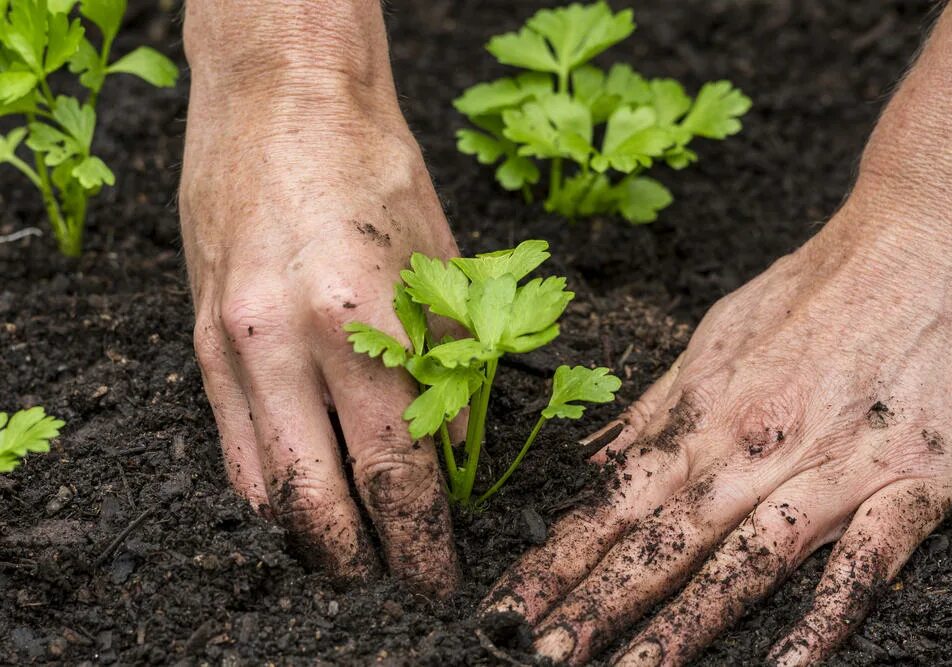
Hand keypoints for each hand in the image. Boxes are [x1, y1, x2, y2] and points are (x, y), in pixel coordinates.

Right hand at [179, 2, 459, 592]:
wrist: (280, 95)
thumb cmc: (376, 169)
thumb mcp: (442, 267)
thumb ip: (451, 371)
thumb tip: (455, 461)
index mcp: (360, 321)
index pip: (397, 472)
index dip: (420, 541)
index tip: (437, 578)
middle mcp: (282, 343)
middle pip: (320, 501)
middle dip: (362, 560)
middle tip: (393, 585)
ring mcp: (230, 343)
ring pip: (264, 487)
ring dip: (309, 536)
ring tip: (348, 556)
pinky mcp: (200, 336)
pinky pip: (229, 444)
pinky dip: (267, 490)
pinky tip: (298, 502)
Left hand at [482, 200, 951, 663]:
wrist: (923, 238)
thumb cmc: (812, 287)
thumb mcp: (713, 336)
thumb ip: (657, 409)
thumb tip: (594, 458)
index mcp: (705, 415)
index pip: (613, 503)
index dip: (556, 560)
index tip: (508, 606)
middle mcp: (754, 449)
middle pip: (660, 542)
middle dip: (594, 605)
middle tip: (539, 654)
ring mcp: (830, 469)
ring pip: (743, 563)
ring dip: (681, 625)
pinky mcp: (909, 480)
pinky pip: (863, 564)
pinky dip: (822, 618)